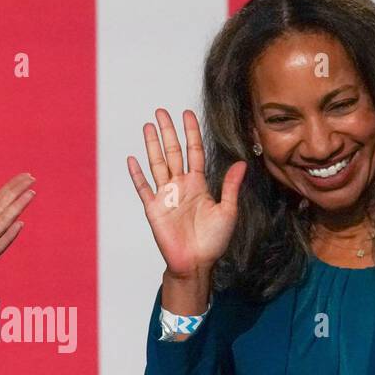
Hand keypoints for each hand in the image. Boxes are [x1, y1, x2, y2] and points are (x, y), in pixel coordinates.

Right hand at [127, 108, 244, 280]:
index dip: (190, 133)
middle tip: (162, 111)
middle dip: (168, 132)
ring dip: (152, 145)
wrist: (196, 263)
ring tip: (148, 126)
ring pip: (157, 164)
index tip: (187, 114)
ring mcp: (165, 196)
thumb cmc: (213, 241)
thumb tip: (242, 163)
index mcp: (198, 184)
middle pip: (172, 152)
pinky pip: (143, 187)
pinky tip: (132, 159)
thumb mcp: (228, 211)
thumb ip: (230, 186)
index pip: (193, 152)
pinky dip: (137, 174)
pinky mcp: (153, 208)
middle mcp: (180, 186)